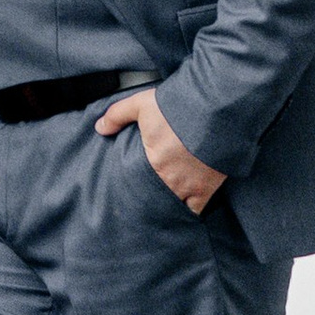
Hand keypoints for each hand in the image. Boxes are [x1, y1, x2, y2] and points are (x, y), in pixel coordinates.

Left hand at [96, 87, 224, 213]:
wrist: (214, 110)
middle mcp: (170, 180)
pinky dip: (191, 210)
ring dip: (168, 206)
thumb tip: (100, 128)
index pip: (137, 188)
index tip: (132, 195)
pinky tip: (186, 208)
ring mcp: (190, 187)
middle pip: (155, 200)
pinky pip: (197, 209)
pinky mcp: (208, 188)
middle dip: (150, 202)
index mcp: (153, 163)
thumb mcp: (141, 104)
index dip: (135, 192)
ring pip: (174, 207)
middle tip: (146, 203)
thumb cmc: (179, 107)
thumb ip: (118, 115)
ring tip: (164, 207)